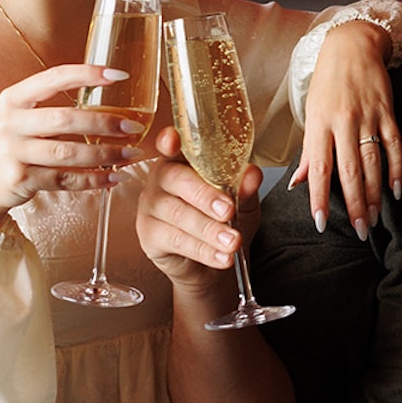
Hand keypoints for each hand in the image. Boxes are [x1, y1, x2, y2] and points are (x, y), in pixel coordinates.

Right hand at [0, 63, 147, 220]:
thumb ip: (47, 106)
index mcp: (13, 99)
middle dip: (104, 122)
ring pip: (69, 152)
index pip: (54, 78)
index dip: (87, 74)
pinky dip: (94, 180)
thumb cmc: (5, 146)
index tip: (118, 75)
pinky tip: (114, 177)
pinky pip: (66, 179)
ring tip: (131, 154)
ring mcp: (14, 152)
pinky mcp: (20, 179)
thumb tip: (103, 98)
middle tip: (132, 126)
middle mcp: (11, 123)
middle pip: (66, 119)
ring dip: (106, 154)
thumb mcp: (16, 117)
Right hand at [137, 128, 262, 292]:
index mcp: (182, 160)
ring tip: (233, 241)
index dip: (170, 141)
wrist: (212, 262)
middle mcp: (161, 179)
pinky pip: (176, 240)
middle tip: (228, 210)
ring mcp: (151, 206)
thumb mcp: (241, 202)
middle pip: (176, 180)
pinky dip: (203, 250)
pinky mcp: (149, 235)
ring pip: (178, 214)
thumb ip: (244, 188)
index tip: (174, 140)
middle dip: (205, 196)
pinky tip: (222, 257)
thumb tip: (252, 174)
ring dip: (209, 229)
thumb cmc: (222, 220)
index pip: (171, 145)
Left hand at [288, 20, 401, 237]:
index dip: (319, 198)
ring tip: (374, 218)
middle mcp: (343, 122)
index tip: (320, 223)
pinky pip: (394, 145)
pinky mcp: (388, 112)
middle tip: (358, 230)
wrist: (352, 45)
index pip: (318, 169)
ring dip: (374, 194)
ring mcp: (368, 117)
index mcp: (319, 124)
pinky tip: (395, 191)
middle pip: (349, 171)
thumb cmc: (327, 82)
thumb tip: (299, 184)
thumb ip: (309, 151)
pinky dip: (397, 169)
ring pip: (373, 163)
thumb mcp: (311, 113)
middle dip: (354, 204)